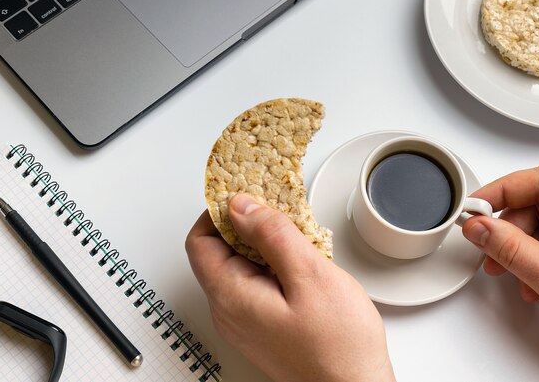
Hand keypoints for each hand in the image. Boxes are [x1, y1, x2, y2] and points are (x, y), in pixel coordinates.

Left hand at [186, 194, 395, 381]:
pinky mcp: (262, 325)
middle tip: (279, 211)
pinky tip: (299, 262)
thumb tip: (241, 205)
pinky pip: (254, 284)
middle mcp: (229, 311)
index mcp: (231, 296)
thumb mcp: (310, 276)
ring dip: (262, 244)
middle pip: (218, 251)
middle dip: (246, 224)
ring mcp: (244, 321)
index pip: (199, 240)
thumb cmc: (339, 346)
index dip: (218, 211)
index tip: (245, 192)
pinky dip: (271, 264)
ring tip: (296, 236)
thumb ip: (272, 235)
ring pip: (238, 266)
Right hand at [462, 166, 538, 346]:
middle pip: (536, 204)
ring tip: (515, 275)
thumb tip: (479, 227)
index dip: (501, 192)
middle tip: (490, 250)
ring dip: (520, 251)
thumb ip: (511, 250)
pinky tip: (534, 282)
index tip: (473, 207)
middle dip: (508, 231)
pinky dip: (535, 261)